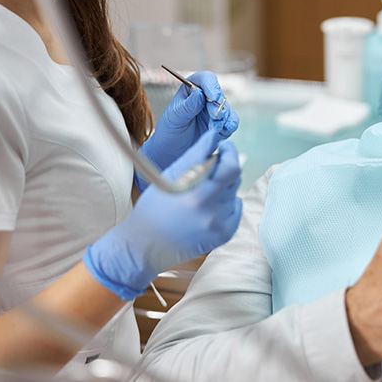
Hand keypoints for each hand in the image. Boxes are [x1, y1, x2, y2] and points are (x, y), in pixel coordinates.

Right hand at [84, 130, 242, 299]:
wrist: (146, 245)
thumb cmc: (155, 206)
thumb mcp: (170, 176)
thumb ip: (197, 155)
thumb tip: (215, 136)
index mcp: (196, 194)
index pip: (231, 167)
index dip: (230, 152)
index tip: (223, 147)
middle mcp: (211, 212)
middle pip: (234, 178)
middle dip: (224, 168)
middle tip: (207, 170)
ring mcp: (220, 225)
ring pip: (234, 192)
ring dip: (223, 186)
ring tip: (200, 193)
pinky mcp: (225, 234)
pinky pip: (235, 208)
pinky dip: (225, 203)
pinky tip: (205, 208)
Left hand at [136, 71, 238, 190]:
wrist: (172, 151)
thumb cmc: (170, 131)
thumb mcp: (174, 118)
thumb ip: (187, 106)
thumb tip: (199, 93)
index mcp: (192, 89)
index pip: (206, 79)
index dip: (212, 86)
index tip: (213, 97)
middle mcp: (206, 98)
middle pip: (219, 95)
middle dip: (218, 106)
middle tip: (215, 117)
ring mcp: (215, 111)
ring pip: (227, 109)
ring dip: (224, 118)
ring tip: (214, 128)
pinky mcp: (222, 125)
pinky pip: (232, 122)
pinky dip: (230, 125)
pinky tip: (223, 131)